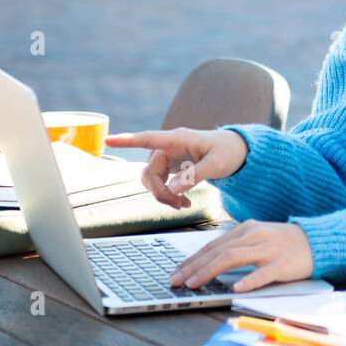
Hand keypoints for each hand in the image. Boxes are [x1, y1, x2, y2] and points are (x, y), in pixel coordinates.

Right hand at [104, 128, 248, 209]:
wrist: (238, 151)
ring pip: (152, 180)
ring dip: (163, 196)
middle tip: (181, 206)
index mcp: (179, 139)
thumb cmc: (229, 152)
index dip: (128, 140)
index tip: (108, 140)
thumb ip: (194, 176)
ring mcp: (169, 156)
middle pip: (150, 172)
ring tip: (184, 205)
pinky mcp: (172, 166)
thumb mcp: (217, 164)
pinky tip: (183, 201)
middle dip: (160, 192)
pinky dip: (168, 195)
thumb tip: (172, 189)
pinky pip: (160, 183)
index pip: (149, 139)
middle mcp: (169, 146)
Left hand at [168, 221, 313, 291]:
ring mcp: (269, 249)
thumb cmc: (285, 242)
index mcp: (247, 229)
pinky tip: (236, 288)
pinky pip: (263, 273)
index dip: (193, 259)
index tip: (176, 272)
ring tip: (194, 284)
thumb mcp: (259, 237)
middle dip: (194, 267)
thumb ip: (237, 245)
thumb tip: (209, 261)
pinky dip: (248, 280)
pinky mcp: (282, 263)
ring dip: (210, 272)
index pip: (214, 245)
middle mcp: (255, 236)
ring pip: (234, 259)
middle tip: (177, 281)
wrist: (318, 241)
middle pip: (219, 251)